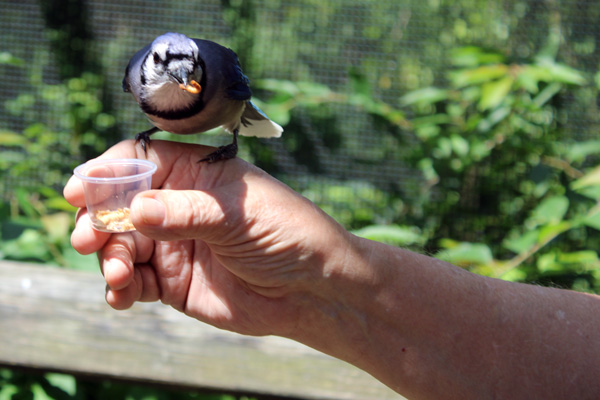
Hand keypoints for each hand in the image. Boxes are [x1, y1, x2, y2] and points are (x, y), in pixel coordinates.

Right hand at [64, 140, 351, 336]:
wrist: (310, 289)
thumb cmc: (287, 233)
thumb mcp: (238, 214)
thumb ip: (186, 211)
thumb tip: (134, 208)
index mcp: (195, 173)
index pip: (137, 161)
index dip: (105, 172)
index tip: (80, 190)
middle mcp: (178, 205)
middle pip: (118, 204)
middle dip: (97, 219)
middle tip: (87, 236)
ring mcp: (172, 244)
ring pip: (120, 244)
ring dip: (108, 256)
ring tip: (118, 270)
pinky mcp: (172, 282)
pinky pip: (132, 282)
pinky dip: (120, 288)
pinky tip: (122, 295)